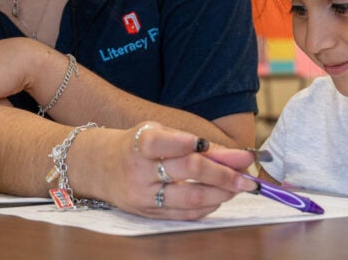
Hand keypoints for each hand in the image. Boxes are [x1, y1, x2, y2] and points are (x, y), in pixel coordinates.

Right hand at [79, 122, 257, 219]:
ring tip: (240, 187)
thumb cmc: (136, 145)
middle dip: (223, 172)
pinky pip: (184, 214)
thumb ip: (195, 143)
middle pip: (187, 170)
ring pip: (190, 198)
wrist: (99, 167)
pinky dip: (207, 206)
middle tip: (248, 175)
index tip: (211, 144)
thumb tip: (237, 155)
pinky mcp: (148, 214)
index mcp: (139, 144)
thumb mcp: (159, 133)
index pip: (164, 142)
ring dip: (221, 193)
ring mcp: (143, 196)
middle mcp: (139, 171)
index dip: (189, 142)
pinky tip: (220, 197)